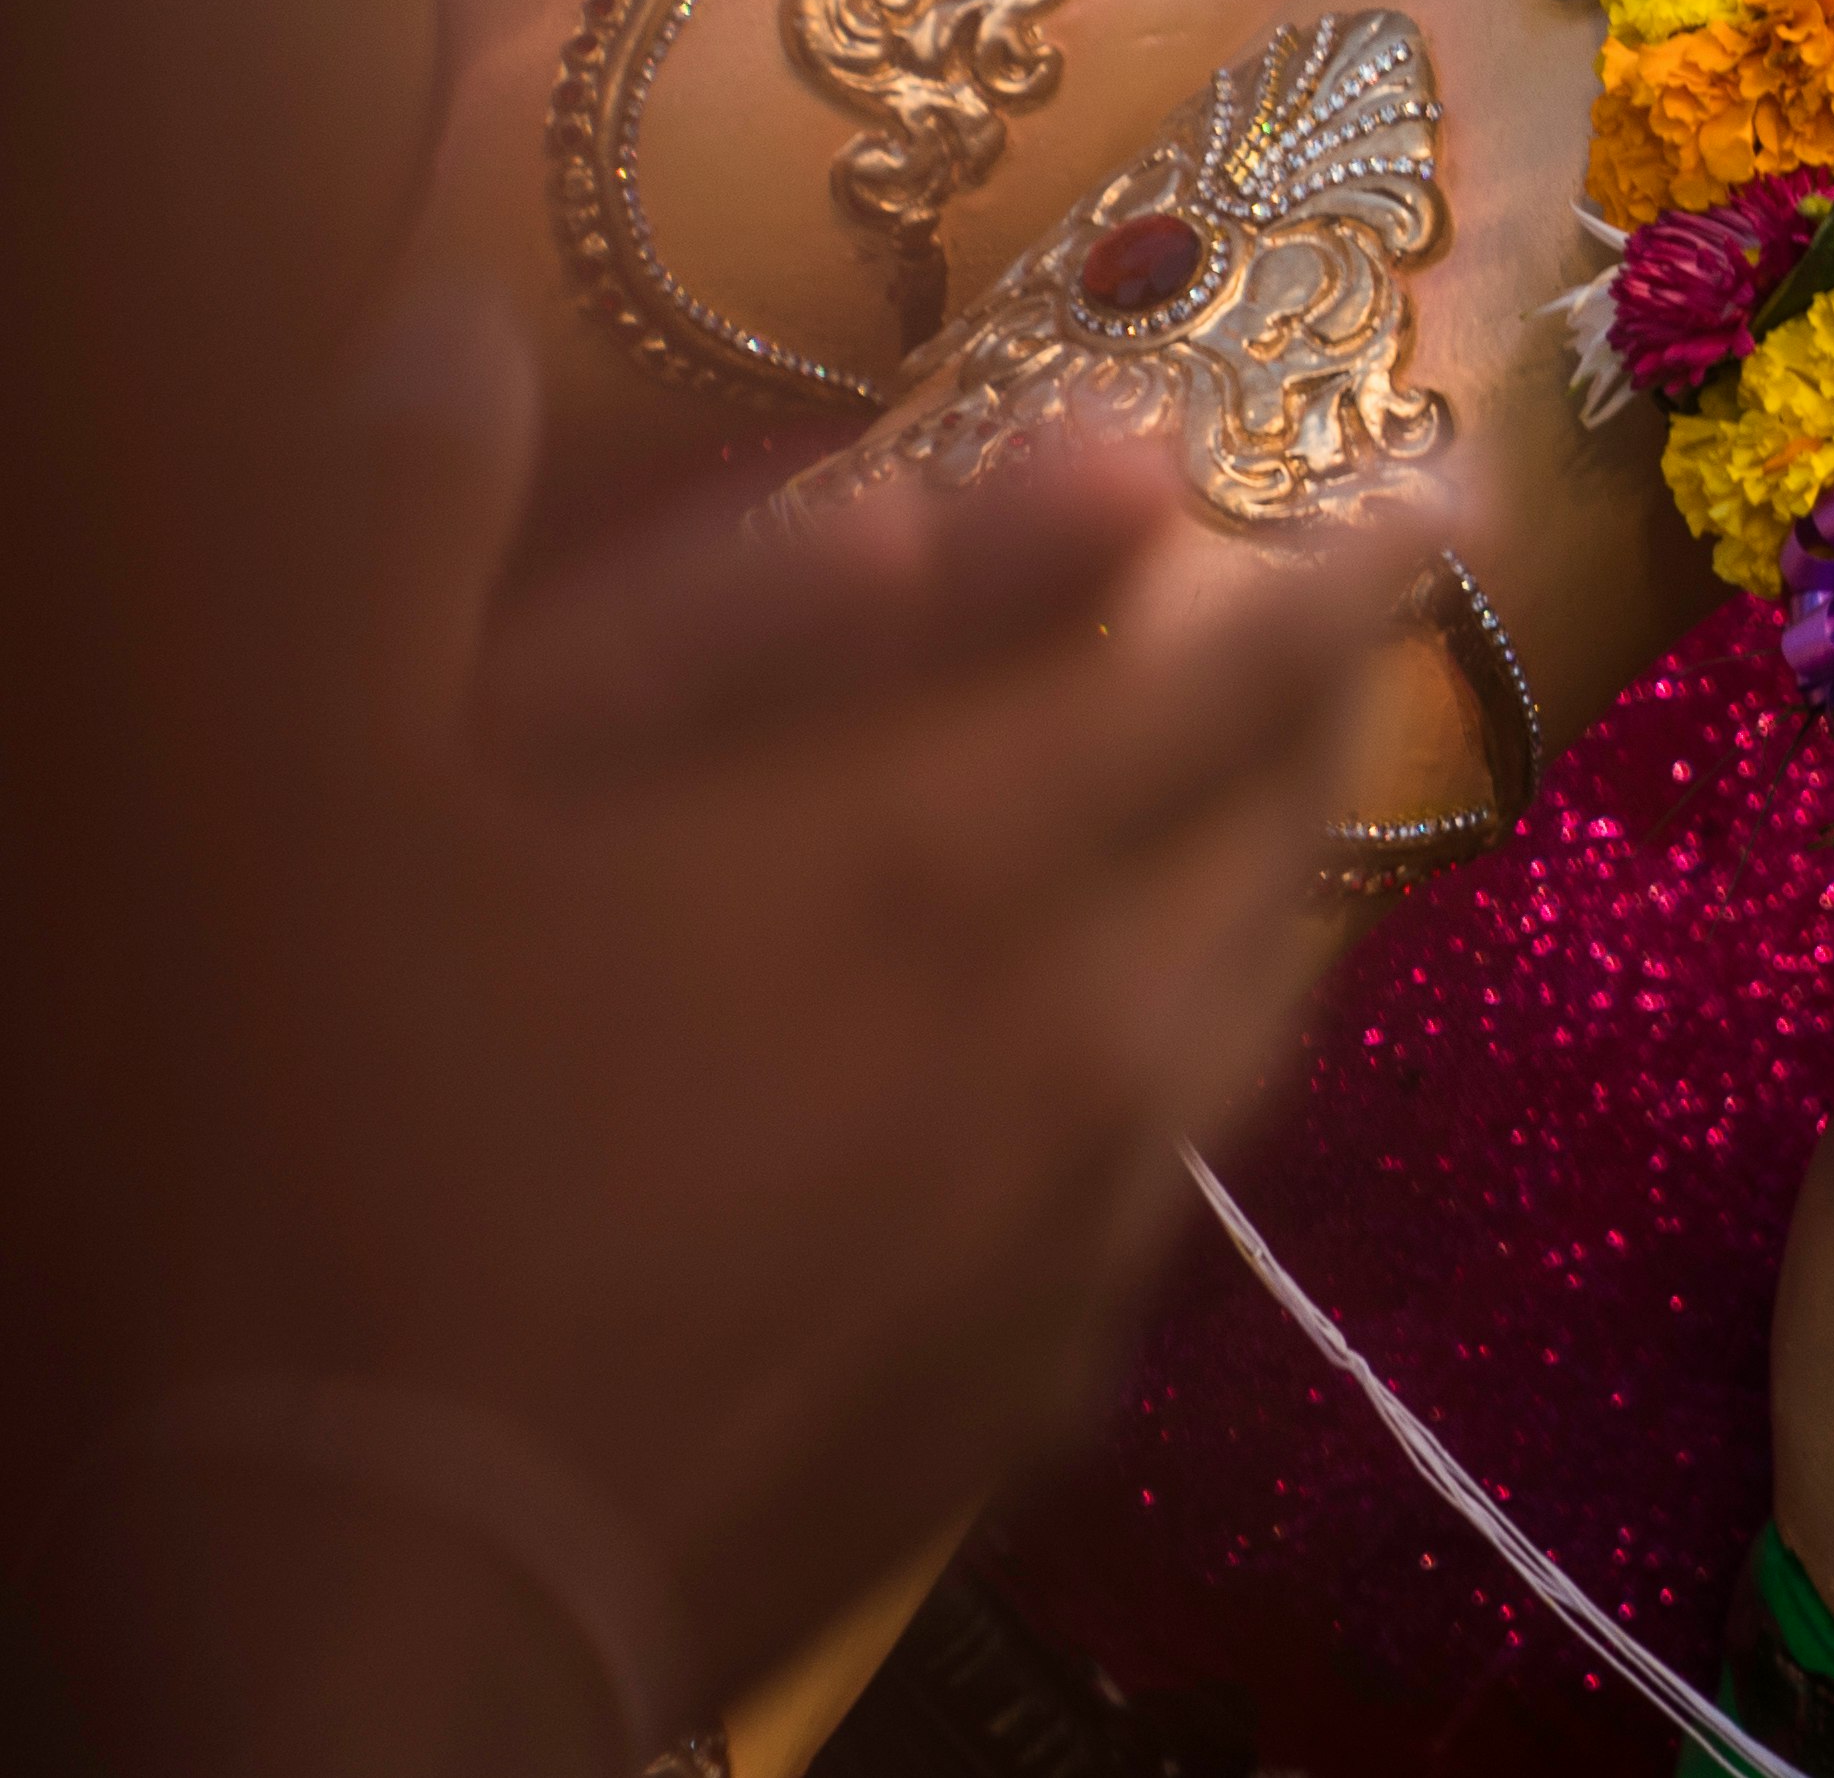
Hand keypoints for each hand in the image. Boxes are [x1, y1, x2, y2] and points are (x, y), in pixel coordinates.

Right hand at [15, 287, 1417, 1768]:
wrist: (365, 1583)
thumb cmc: (333, 1159)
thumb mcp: (312, 798)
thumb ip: (395, 538)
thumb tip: (445, 336)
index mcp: (939, 851)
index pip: (1239, 651)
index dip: (1349, 552)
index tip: (1436, 478)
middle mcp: (1073, 1027)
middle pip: (1286, 822)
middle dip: (1325, 703)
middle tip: (1331, 632)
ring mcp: (1076, 1225)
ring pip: (1263, 1002)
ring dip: (1281, 881)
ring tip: (1261, 817)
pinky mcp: (1032, 1385)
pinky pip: (1178, 1184)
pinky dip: (1184, 1080)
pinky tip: (1125, 1077)